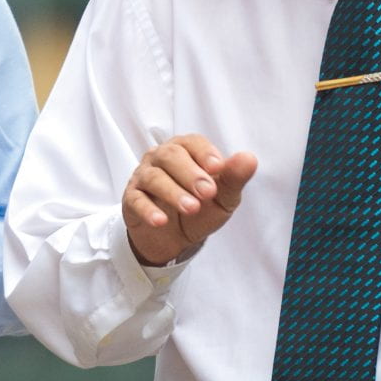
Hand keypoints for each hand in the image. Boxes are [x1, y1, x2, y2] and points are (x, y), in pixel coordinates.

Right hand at [123, 133, 258, 267]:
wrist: (174, 237)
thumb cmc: (201, 208)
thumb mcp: (223, 197)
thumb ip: (234, 178)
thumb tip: (249, 158)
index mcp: (187, 150)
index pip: (193, 143)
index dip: (205, 153)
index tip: (218, 168)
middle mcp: (162, 157)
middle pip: (171, 156)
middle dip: (190, 173)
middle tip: (207, 192)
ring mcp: (144, 176)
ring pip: (154, 177)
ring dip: (173, 192)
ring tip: (192, 208)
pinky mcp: (132, 198)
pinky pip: (136, 200)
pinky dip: (148, 210)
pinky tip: (161, 221)